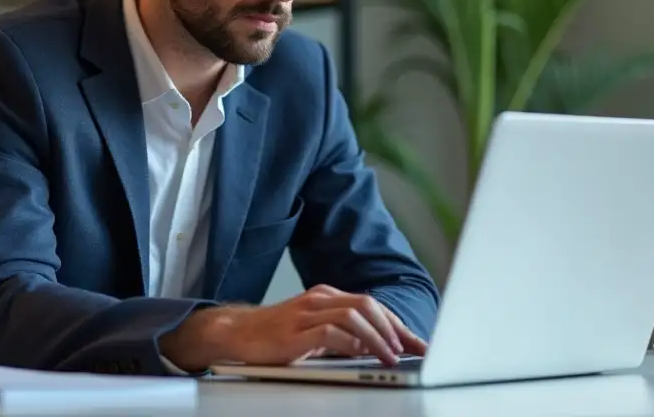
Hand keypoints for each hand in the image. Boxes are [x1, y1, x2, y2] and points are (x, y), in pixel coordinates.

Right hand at [161, 284, 426, 369]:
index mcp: (327, 297)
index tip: (418, 344)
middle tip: (412, 351)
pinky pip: (333, 331)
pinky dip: (354, 343)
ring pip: (355, 315)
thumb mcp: (314, 332)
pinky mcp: (296, 330)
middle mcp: (320, 298)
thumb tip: (376, 348)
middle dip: (395, 329)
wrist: (236, 334)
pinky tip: (363, 355)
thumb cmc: (276, 336)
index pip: (372, 306)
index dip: (398, 325)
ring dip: (378, 337)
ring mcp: (308, 311)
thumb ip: (343, 335)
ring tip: (391, 357)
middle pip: (369, 305)